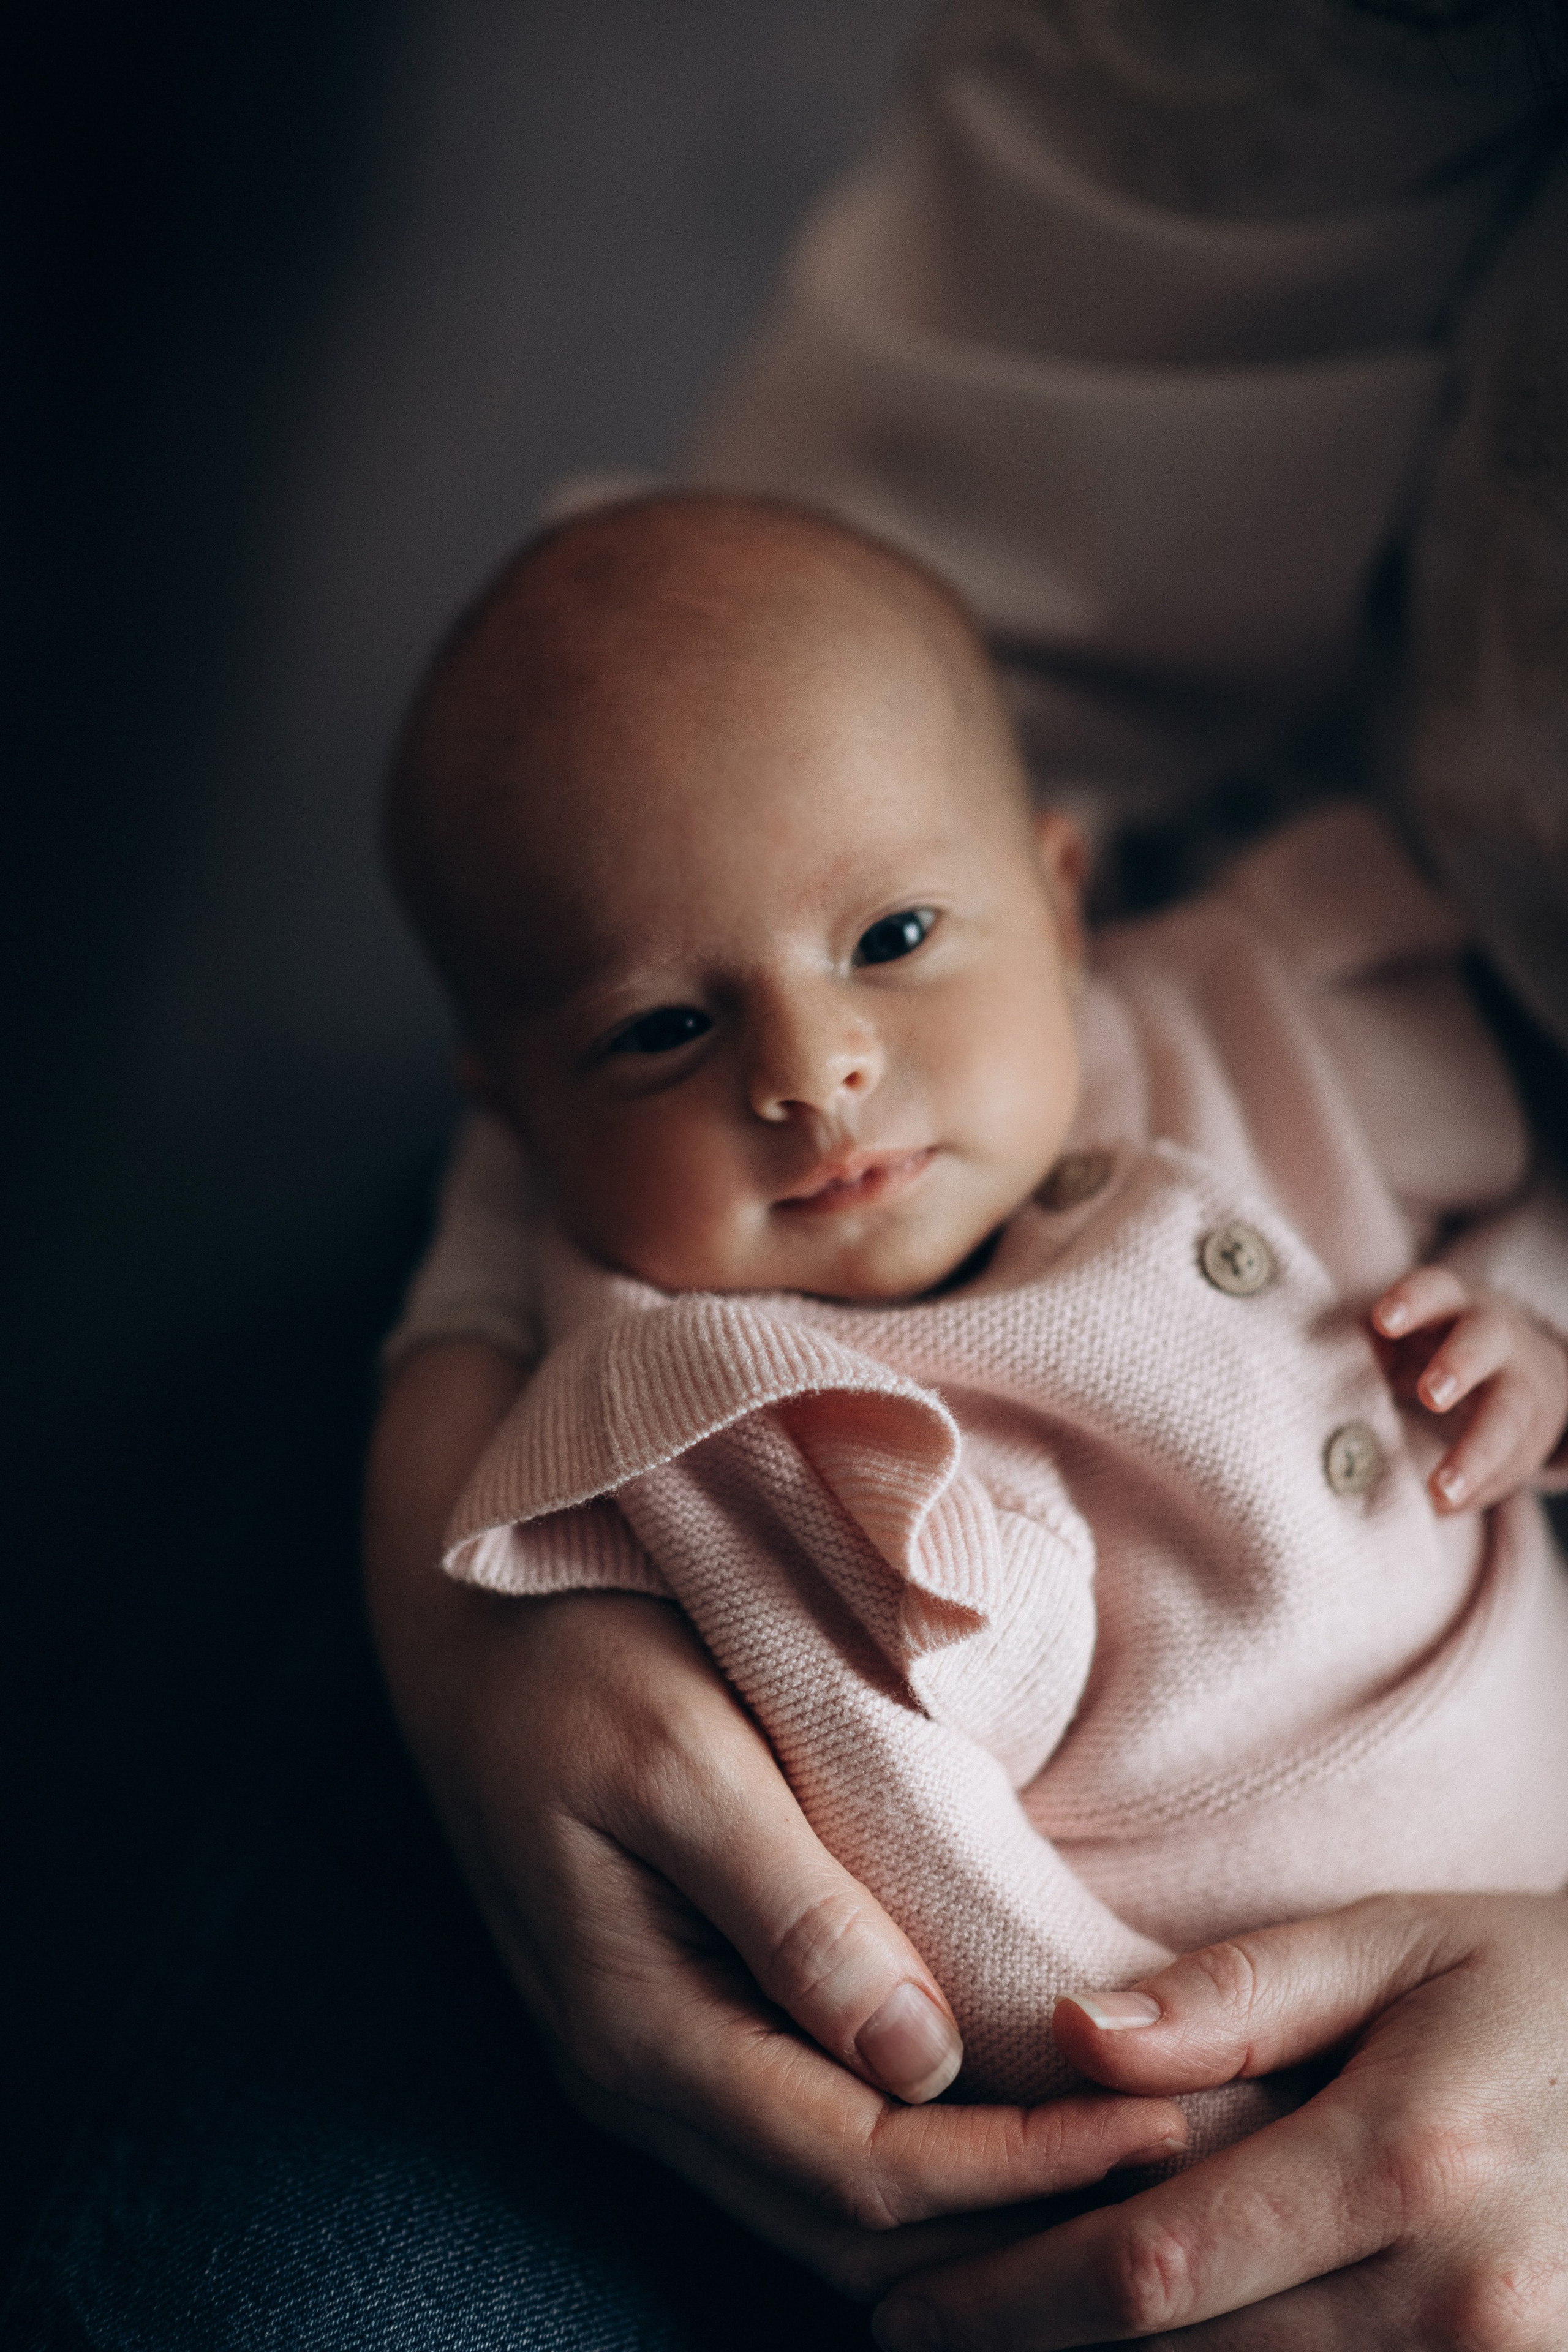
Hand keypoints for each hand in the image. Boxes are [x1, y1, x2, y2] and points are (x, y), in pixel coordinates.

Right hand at [364, 1342, 1187, 2298]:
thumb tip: (919, 2059)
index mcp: (640, 2030)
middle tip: (1190, 2174)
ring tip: (1132, 2166)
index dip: (1023, 2172)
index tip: (1169, 2127)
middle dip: (1024, 2223)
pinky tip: (1018, 2130)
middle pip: (856, 2229)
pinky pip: (814, 2147)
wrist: (468, 1630)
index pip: (862, 2167)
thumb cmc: (573, 1661)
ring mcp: (658, 2068)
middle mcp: (645, 2085)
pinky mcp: (685, 2027)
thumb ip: (791, 1906)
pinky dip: (927, 2165)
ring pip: (836, 2211)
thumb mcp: (678, 1753)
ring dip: (983, 2210)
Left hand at [873, 1891, 1567, 2349]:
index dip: (1008, 2300)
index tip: (904, 2306)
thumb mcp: (1407, 1944)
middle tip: (922, 2325)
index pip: (1152, 2266)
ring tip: (1015, 2345)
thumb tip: (1074, 2035)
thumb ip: (1237, 1997)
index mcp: (1408, 2161)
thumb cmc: (1553, 1985)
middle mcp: (1461, 2303)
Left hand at [1372, 1270, 1567, 1512]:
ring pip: (1508, 1414)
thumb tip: (1322, 1360)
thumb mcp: (1407, 1330)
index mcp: (1451, 1303)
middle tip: (1430, 1396)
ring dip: (1474, 1454)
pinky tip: (1445, 1509)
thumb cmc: (1434, 1343)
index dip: (1410, 1302)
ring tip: (1441, 1492)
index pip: (1434, 1290)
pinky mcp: (1529, 1435)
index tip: (1381, 1320)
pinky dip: (1479, 1491)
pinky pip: (1512, 1464)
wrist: (1523, 1366)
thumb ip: (1371, 1341)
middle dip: (1458, 1366)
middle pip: (1483, 1341)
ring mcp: (1518, 1384)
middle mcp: (1493, 1337)